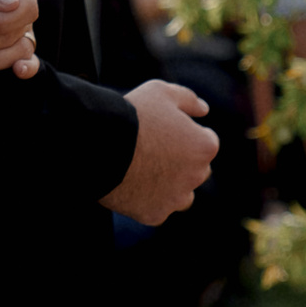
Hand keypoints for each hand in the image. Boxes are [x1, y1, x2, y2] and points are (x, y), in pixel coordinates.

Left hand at [0, 0, 39, 77]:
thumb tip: (11, 4)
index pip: (27, 8)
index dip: (5, 21)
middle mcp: (23, 13)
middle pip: (15, 34)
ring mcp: (23, 34)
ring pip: (18, 52)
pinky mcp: (17, 54)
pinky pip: (31, 63)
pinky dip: (28, 68)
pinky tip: (18, 72)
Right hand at [102, 79, 218, 223]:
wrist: (98, 144)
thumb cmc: (132, 115)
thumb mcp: (160, 92)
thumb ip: (188, 99)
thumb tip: (204, 110)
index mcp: (204, 146)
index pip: (206, 141)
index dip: (184, 133)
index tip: (162, 130)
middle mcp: (197, 176)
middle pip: (196, 170)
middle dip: (181, 161)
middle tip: (151, 149)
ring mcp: (176, 198)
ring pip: (181, 196)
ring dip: (170, 186)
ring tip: (143, 172)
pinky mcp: (155, 214)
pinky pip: (156, 209)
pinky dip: (147, 200)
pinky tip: (130, 185)